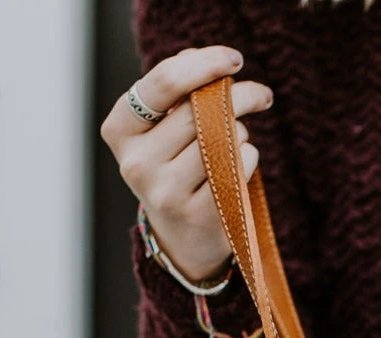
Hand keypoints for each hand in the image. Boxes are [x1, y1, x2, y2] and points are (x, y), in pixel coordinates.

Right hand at [100, 46, 273, 282]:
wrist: (182, 236)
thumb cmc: (175, 166)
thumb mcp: (163, 128)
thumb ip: (179, 92)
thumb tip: (208, 62)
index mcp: (120, 130)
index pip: (163, 84)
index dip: (204, 64)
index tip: (235, 59)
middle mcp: (137, 163)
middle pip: (199, 111)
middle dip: (238, 95)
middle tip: (260, 94)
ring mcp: (167, 194)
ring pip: (222, 139)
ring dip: (240, 131)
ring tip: (235, 139)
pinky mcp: (200, 216)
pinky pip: (239, 168)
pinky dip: (248, 158)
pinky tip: (238, 166)